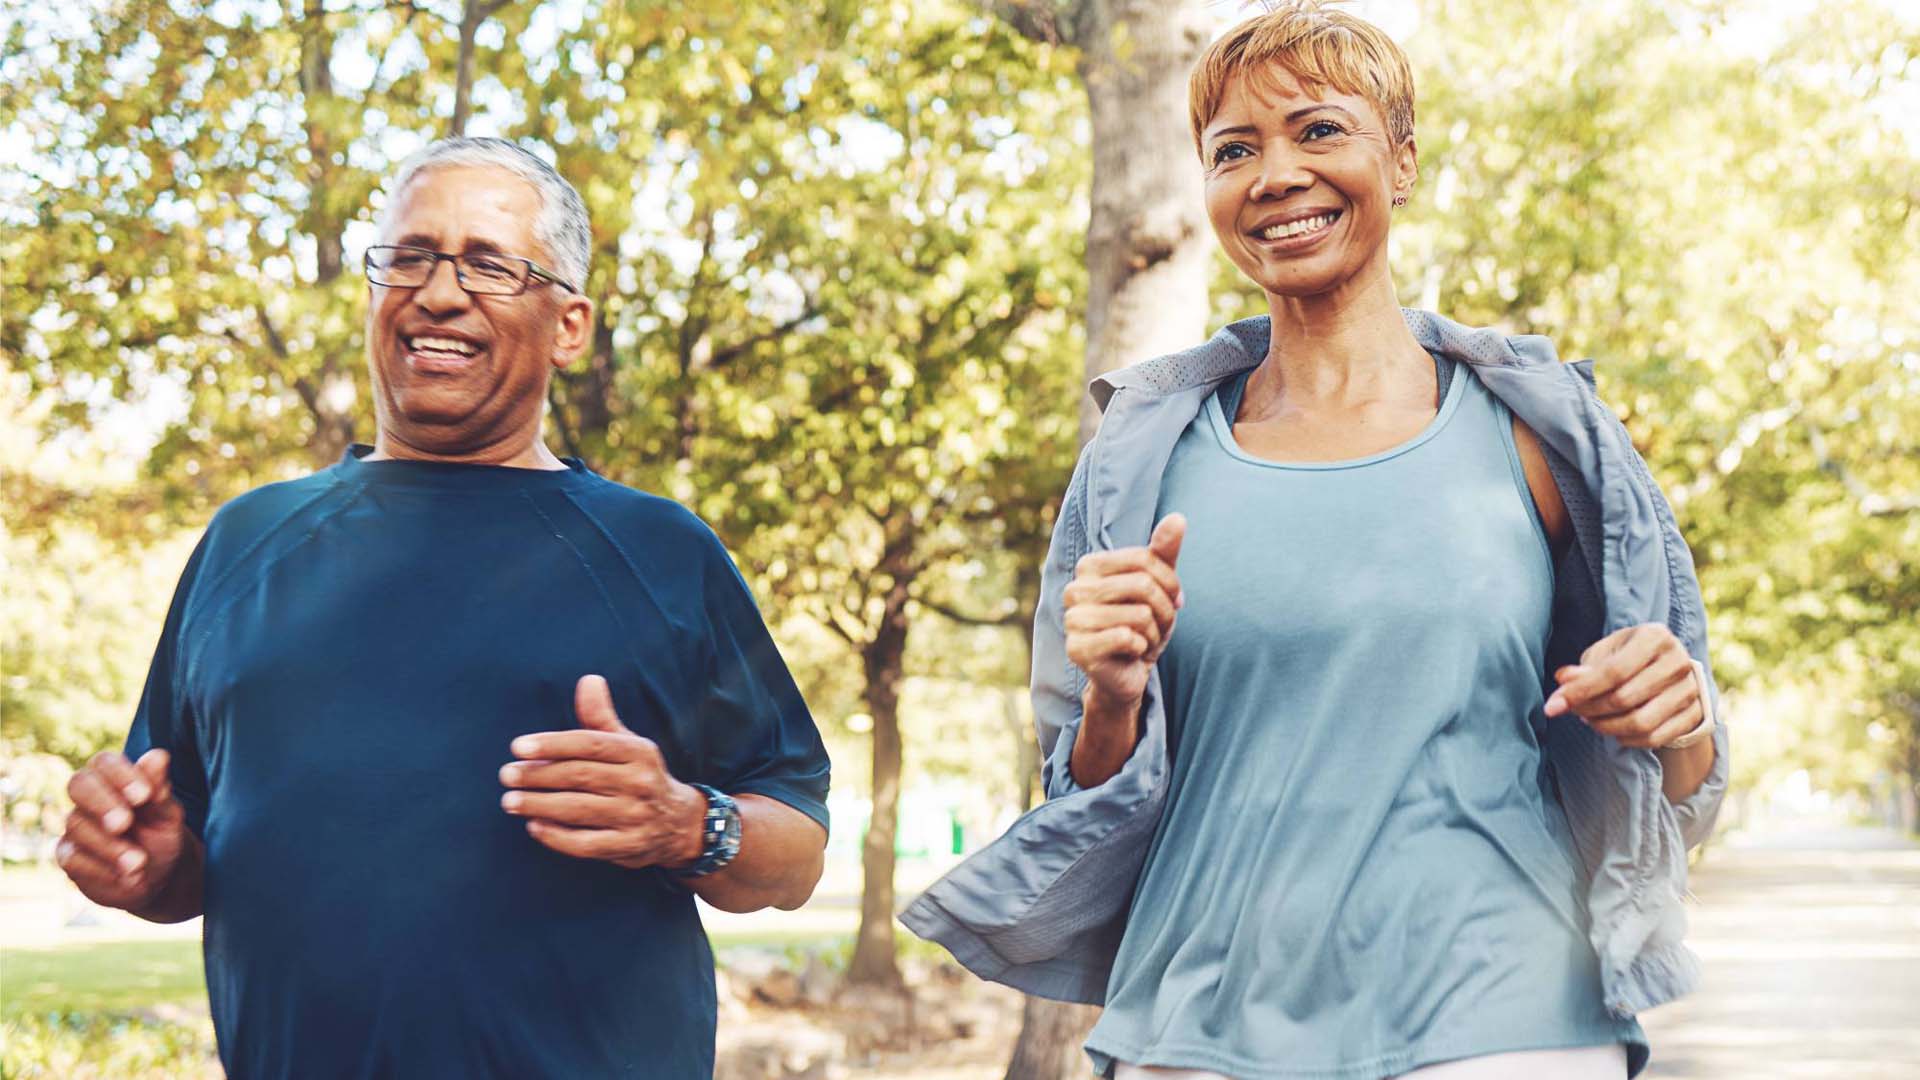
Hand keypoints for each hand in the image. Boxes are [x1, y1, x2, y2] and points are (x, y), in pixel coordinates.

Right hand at [58, 750, 190, 911]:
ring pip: (77, 825)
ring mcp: (76, 826)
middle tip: (125, 823)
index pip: (104, 762)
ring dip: (109, 845)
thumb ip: (160, 789)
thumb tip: (159, 756)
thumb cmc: (162, 833)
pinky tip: (126, 878)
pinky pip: (73, 858)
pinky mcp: (69, 856)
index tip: (144, 795)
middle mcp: (90, 798)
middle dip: (102, 802)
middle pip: (78, 784)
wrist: (158, 874)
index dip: (120, 774)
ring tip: (139, 862)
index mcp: (115, 779)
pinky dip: (102, 868)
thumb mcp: (168, 814)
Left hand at [500, 674, 706, 869]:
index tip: (518, 747)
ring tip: (510, 801)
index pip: (591, 744)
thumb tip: (588, 680)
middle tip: (507, 775)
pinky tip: (534, 827)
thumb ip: (601, 717)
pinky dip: (557, 836)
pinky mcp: (628, 847)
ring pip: (579, 810)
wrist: (679, 824)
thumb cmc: (639, 776)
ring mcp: (635, 817)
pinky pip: (586, 844)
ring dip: (540, 805)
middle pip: (581, 776)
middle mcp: (640, 783)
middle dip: (539, 775)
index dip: (553, 744)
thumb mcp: (628, 745)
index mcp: (638, 752)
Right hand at [1064, 513, 1185, 707]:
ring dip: (1154, 633)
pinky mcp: (1077, 648)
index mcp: (1089, 566)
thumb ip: (1164, 551)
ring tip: (1143, 640)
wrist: (1127, 672)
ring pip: (1139, 614)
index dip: (1170, 582)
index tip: (1173, 600)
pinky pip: (1127, 638)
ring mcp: (1072, 619)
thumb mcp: (1158, 585)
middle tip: (1158, 625)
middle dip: (1164, 610)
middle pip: (1143, 585)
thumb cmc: (1141, 624)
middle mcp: (1074, 589)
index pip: (1144, 559)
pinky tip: (1131, 653)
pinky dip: (1141, 648)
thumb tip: (1178, 518)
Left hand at [1544, 624, 1703, 748]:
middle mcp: (1678, 661)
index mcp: (1655, 637)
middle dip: (1590, 710)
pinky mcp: (1696, 714)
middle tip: (1574, 712)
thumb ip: (1584, 668)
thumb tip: (1563, 679)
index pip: (1613, 671)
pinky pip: (1656, 737)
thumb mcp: (1605, 654)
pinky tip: (1613, 732)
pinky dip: (1628, 740)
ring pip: (1641, 722)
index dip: (1580, 691)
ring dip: (1607, 727)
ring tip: (1590, 720)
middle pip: (1625, 698)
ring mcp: (1691, 689)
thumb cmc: (1628, 657)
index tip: (1552, 706)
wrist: (1668, 669)